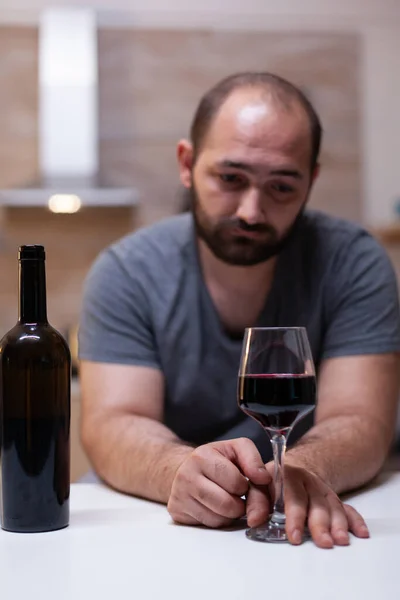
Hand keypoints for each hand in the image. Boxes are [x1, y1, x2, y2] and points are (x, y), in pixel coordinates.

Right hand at [167, 438, 271, 527]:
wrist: (186, 468)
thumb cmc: (216, 460)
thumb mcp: (236, 449)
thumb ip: (253, 460)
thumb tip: (264, 479)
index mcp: (201, 456)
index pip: (235, 482)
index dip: (245, 485)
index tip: (242, 481)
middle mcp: (186, 475)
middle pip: (227, 505)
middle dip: (239, 503)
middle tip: (237, 495)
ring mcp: (179, 495)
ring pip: (218, 519)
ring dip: (230, 514)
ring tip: (226, 499)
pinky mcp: (177, 512)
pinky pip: (207, 525)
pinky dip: (217, 520)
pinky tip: (215, 507)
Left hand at [247, 463, 369, 547]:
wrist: (290, 469)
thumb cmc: (270, 482)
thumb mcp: (257, 485)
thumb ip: (255, 501)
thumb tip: (254, 519)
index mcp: (287, 475)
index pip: (292, 494)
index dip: (294, 515)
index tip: (293, 535)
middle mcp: (308, 481)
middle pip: (316, 502)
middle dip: (319, 524)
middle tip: (322, 542)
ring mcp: (322, 490)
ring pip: (333, 506)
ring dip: (338, 524)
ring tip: (340, 541)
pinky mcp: (333, 499)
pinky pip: (347, 508)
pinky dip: (355, 521)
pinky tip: (361, 533)